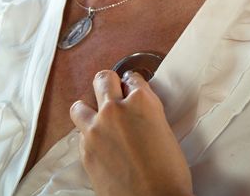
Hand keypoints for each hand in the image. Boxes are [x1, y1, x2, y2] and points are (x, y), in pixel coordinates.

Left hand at [70, 70, 194, 195]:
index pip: (132, 78)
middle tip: (114, 94)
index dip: (133, 85)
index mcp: (142, 102)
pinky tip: (101, 144)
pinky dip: (88, 135)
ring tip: (99, 119)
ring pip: (80, 106)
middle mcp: (115, 110)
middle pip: (103, 79)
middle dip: (108, 84)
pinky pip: (80, 134)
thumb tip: (136, 111)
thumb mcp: (164, 130)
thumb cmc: (168, 171)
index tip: (133, 90)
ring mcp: (96, 130)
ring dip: (90, 109)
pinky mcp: (85, 151)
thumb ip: (146, 113)